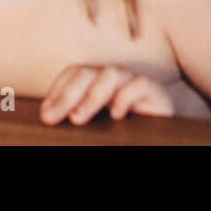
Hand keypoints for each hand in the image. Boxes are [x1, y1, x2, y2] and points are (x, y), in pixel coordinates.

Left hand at [39, 64, 178, 125]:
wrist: (166, 137)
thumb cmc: (128, 135)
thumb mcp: (98, 130)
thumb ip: (79, 119)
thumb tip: (50, 121)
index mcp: (97, 85)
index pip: (74, 74)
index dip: (58, 89)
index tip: (44, 114)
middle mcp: (114, 80)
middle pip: (87, 73)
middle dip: (67, 94)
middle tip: (51, 118)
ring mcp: (134, 83)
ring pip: (110, 75)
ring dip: (91, 96)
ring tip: (77, 119)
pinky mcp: (156, 93)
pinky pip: (139, 85)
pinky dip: (125, 97)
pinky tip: (116, 115)